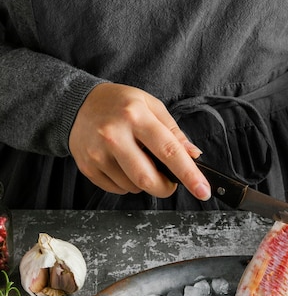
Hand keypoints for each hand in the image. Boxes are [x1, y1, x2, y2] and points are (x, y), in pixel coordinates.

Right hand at [68, 83, 210, 199]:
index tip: (203, 191)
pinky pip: (117, 189)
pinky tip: (122, 165)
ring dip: (144, 183)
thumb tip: (194, 156)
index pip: (169, 151)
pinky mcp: (88, 167)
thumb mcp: (151, 106)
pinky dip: (127, 184)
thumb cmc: (119, 104)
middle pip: (147, 178)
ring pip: (133, 187)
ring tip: (138, 162)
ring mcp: (98, 153)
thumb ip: (174, 132)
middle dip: (165, 188)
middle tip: (169, 182)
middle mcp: (114, 134)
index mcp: (136, 115)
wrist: (77, 104)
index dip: (189, 174)